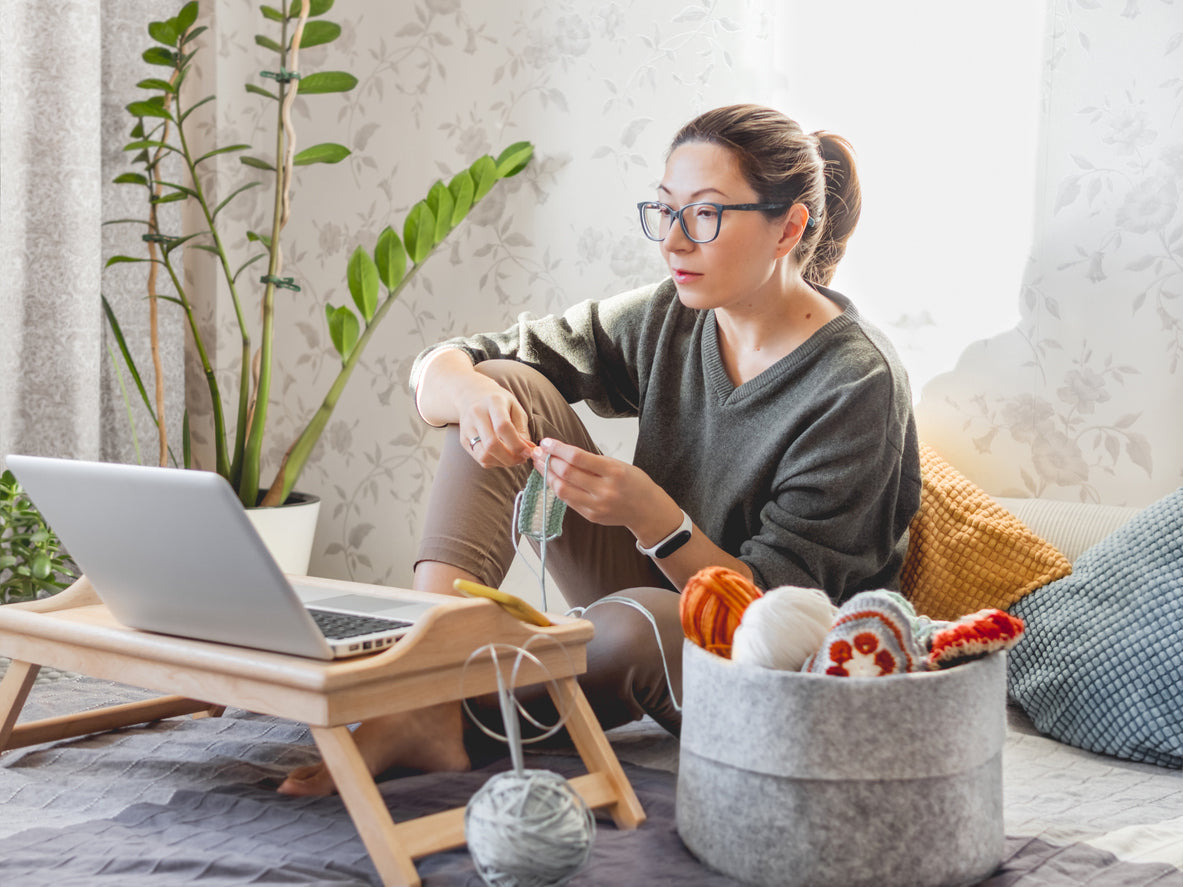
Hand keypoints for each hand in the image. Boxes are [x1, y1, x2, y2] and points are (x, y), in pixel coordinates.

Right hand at [460, 380, 533, 467]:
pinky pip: (479, 458)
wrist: (472, 395)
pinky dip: (494, 463)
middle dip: (510, 458)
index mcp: (493, 402)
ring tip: (513, 459)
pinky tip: (502, 457)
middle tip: (522, 459)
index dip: (517, 444)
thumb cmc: (499, 402)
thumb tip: (527, 450)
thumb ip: (522, 429)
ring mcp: (467, 428)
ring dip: (502, 463)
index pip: (503, 427)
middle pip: (491, 444)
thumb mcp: (515, 408)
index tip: (528, 452)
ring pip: (483, 455)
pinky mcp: (463, 440)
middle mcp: (476, 414)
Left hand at [530, 437, 673, 536]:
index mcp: (614, 472)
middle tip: (538, 452)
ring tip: (540, 465)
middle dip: (548, 461)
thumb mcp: (618, 464)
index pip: (578, 457)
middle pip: (567, 474)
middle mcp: (605, 490)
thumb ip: (591, 461)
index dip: (557, 449)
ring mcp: (597, 506)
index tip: (546, 443)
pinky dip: (558, 488)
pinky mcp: (591, 516)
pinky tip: (552, 479)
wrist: (647, 510)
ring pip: (562, 490)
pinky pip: (568, 501)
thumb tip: (561, 453)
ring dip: (547, 476)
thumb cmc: (634, 483)